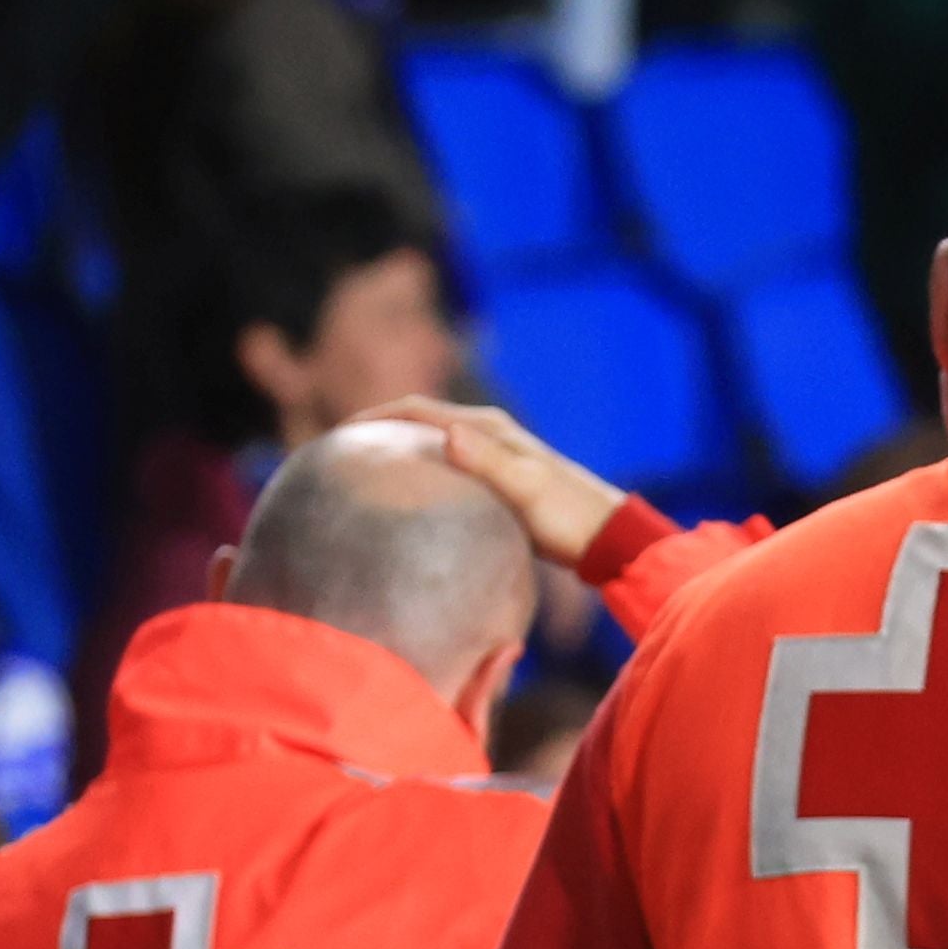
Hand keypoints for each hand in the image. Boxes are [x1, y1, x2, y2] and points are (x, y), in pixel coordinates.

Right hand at [354, 396, 636, 572]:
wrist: (609, 538)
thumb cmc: (569, 518)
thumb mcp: (527, 490)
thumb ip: (488, 463)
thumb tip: (447, 434)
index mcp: (488, 428)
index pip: (417, 410)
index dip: (375, 417)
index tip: (338, 434)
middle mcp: (490, 434)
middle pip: (420, 422)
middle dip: (381, 430)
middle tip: (341, 454)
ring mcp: (497, 457)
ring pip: (434, 445)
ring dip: (401, 451)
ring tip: (367, 475)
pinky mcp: (502, 482)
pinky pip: (450, 469)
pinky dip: (424, 474)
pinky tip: (414, 503)